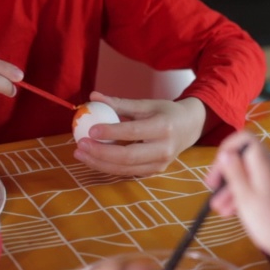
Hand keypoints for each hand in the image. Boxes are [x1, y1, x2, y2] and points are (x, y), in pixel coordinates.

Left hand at [73, 92, 205, 176]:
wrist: (189, 128)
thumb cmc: (165, 113)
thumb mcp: (146, 104)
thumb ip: (119, 103)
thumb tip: (93, 96)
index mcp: (163, 128)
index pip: (133, 132)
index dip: (111, 132)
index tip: (90, 129)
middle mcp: (164, 149)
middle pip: (128, 156)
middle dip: (100, 153)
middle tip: (80, 145)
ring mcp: (160, 164)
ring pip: (125, 169)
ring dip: (99, 163)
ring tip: (80, 154)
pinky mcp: (154, 172)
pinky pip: (128, 172)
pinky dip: (108, 167)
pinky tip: (93, 159)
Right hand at [207, 131, 269, 260]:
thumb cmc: (269, 220)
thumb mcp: (245, 197)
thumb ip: (234, 173)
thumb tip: (225, 153)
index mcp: (266, 162)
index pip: (245, 139)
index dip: (226, 150)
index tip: (215, 172)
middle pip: (245, 159)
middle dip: (226, 176)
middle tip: (211, 193)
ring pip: (251, 176)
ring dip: (233, 189)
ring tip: (220, 210)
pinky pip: (260, 186)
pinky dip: (246, 195)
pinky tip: (234, 212)